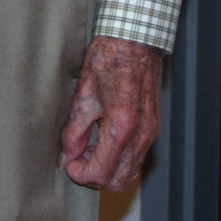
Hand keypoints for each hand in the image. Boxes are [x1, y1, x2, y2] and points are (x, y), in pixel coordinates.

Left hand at [59, 34, 162, 191]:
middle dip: (94, 176)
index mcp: (121, 125)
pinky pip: (137, 156)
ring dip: (107, 167)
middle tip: (78, 158)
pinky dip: (119, 157)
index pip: (101, 173)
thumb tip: (67, 155)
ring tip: (89, 146)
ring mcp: (150, 131)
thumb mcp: (83, 93)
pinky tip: (104, 137)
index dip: (80, 174)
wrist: (133, 39)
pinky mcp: (153, 126)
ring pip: (129, 172)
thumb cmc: (108, 58)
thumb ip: (74, 130)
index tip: (70, 163)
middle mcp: (141, 133)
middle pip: (118, 181)